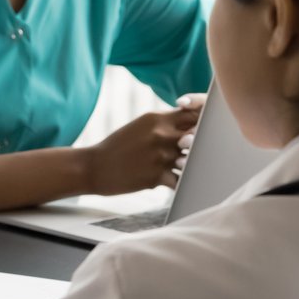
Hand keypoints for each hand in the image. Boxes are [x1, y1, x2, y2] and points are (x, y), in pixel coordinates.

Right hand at [86, 99, 201, 194]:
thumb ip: (164, 124)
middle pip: (197, 135)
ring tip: (193, 170)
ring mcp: (160, 155)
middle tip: (204, 152)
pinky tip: (181, 186)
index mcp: (157, 118)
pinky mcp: (157, 176)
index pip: (192, 113)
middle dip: (201, 144)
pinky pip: (180, 181)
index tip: (204, 129)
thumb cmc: (117, 147)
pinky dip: (182, 185)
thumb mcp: (140, 126)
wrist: (93, 167)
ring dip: (192, 166)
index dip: (202, 120)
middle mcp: (161, 134)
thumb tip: (188, 127)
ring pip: (191, 160)